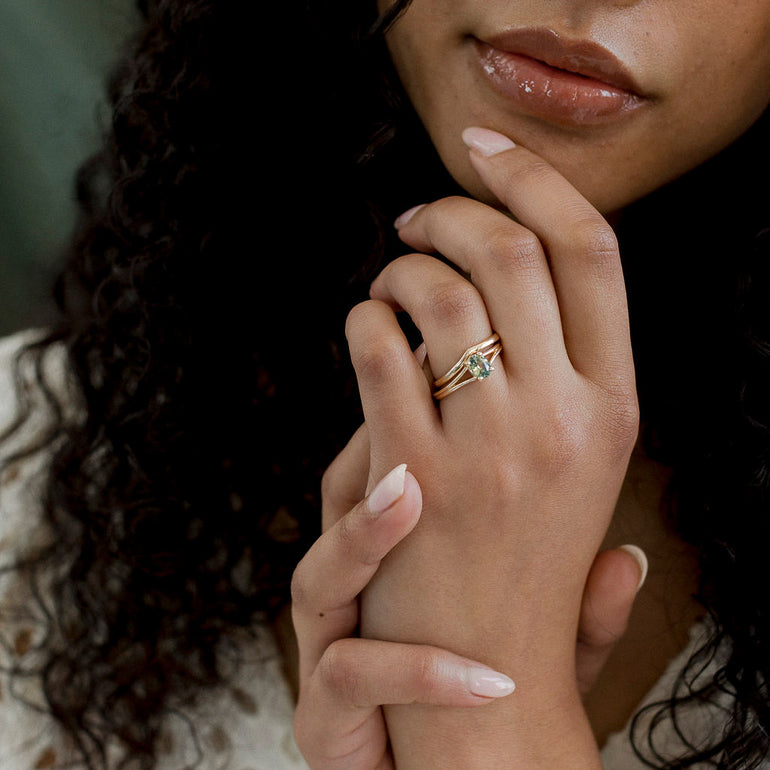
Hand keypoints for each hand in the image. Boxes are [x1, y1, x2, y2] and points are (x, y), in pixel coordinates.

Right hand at [291, 424, 645, 767]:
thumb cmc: (480, 705)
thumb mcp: (539, 657)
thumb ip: (578, 615)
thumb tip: (628, 560)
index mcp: (392, 563)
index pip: (387, 475)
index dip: (413, 428)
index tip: (455, 386)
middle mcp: (350, 595)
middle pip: (335, 506)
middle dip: (377, 453)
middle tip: (420, 410)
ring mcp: (328, 651)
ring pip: (318, 580)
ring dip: (360, 536)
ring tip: (408, 493)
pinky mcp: (324, 718)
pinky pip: (348, 676)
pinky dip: (411, 669)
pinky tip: (480, 676)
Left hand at [344, 128, 639, 765]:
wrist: (484, 666)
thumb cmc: (524, 549)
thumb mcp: (576, 455)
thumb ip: (562, 360)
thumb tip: (513, 253)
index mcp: (614, 401)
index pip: (592, 247)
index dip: (533, 178)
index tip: (481, 147)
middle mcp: (564, 415)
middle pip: (508, 246)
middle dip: (449, 209)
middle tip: (415, 221)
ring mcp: (491, 447)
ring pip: (437, 288)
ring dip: (399, 267)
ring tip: (388, 285)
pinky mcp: (416, 475)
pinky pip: (376, 347)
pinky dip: (361, 319)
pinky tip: (363, 331)